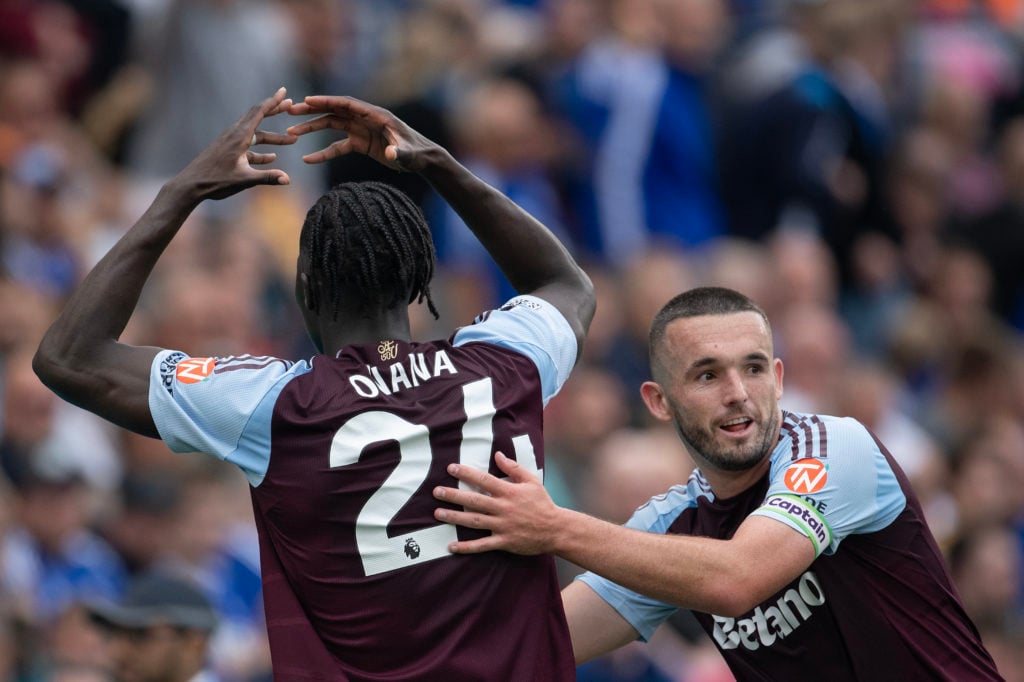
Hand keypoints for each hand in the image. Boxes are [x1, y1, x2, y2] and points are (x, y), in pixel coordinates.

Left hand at [174, 87, 296, 200]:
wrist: (191, 184)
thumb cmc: (215, 181)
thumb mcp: (244, 180)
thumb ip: (267, 177)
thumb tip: (288, 179)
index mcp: (239, 136)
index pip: (258, 112)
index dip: (273, 101)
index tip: (284, 92)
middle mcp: (234, 135)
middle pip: (257, 117)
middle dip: (274, 111)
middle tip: (290, 105)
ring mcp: (230, 142)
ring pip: (255, 134)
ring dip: (272, 137)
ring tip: (291, 140)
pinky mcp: (228, 151)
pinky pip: (248, 146)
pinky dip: (261, 150)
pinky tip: (271, 157)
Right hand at [286, 96, 439, 171]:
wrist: (422, 161)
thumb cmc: (417, 154)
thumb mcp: (409, 154)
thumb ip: (399, 152)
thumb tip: (390, 153)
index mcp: (376, 116)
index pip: (347, 104)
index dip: (327, 101)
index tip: (306, 100)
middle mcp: (366, 120)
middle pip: (335, 111)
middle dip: (312, 110)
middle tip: (290, 111)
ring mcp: (362, 131)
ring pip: (332, 126)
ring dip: (312, 128)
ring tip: (291, 133)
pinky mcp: (361, 144)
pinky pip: (338, 147)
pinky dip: (323, 153)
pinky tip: (308, 159)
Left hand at [433, 452, 560, 554]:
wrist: (556, 529)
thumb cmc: (543, 503)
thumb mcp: (531, 481)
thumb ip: (513, 468)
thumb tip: (498, 454)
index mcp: (509, 492)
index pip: (483, 480)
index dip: (466, 473)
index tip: (451, 468)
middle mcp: (503, 508)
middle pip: (474, 500)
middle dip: (454, 495)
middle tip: (437, 492)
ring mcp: (502, 526)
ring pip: (474, 521)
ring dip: (454, 517)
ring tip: (437, 514)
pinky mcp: (504, 542)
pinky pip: (482, 545)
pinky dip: (466, 547)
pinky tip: (451, 546)